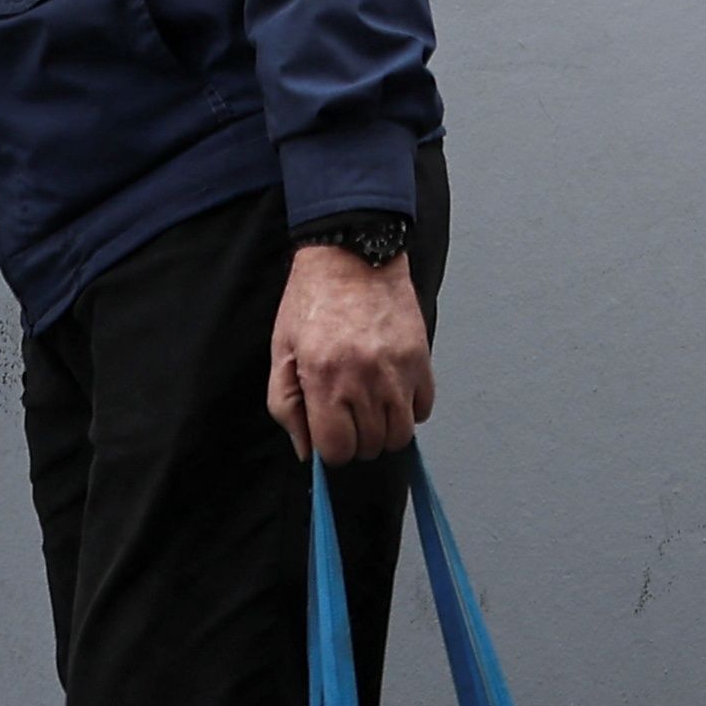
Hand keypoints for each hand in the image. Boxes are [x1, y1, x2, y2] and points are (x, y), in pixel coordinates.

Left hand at [266, 243, 434, 465]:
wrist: (352, 254)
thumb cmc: (312, 300)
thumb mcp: (282, 351)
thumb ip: (286, 406)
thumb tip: (305, 449)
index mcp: (324, 378)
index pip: (336, 450)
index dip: (330, 448)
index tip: (329, 433)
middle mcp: (364, 379)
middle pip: (370, 446)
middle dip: (356, 440)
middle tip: (347, 415)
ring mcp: (398, 371)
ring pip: (400, 436)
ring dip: (384, 430)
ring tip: (370, 406)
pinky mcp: (421, 359)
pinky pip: (423, 410)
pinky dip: (409, 409)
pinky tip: (391, 389)